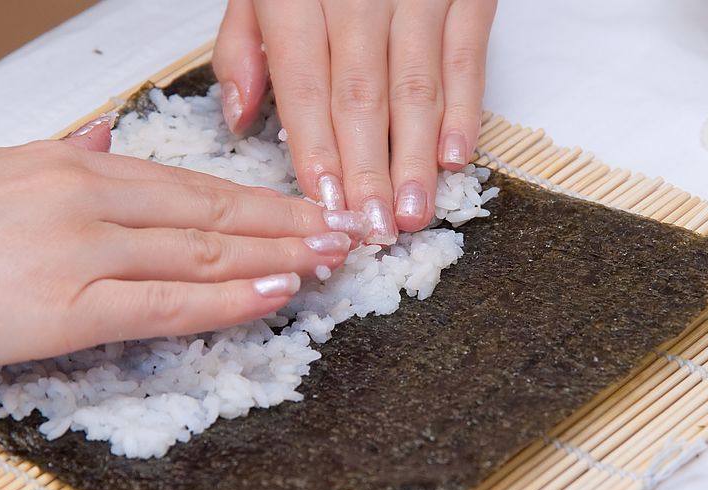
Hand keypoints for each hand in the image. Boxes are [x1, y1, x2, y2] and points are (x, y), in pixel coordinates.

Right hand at [0, 119, 368, 374]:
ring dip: (277, 254)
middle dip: (286, 222)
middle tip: (343, 229)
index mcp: (70, 164)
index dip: (256, 199)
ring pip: (202, 250)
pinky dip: (228, 297)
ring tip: (329, 258)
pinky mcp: (66, 308)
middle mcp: (86, 197)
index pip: (188, 183)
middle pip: (211, 211)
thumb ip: (56, 153)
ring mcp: (81, 251)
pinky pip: (166, 302)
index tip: (303, 208)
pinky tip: (275, 292)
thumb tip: (106, 134)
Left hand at [214, 0, 496, 242]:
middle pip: (361, 92)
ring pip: (416, 83)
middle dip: (368, 168)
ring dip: (415, 155)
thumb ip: (245, 43)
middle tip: (372, 228)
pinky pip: (468, 55)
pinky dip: (464, 110)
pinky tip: (454, 159)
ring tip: (412, 213)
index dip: (315, 147)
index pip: (305, 81)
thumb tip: (239, 119)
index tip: (323, 202)